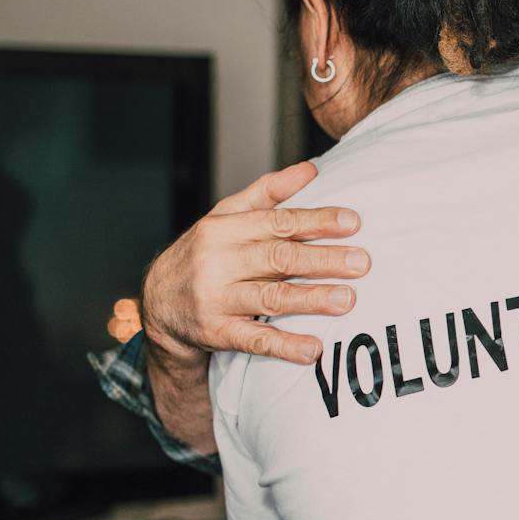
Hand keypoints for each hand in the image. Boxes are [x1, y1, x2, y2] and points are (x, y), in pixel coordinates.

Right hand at [142, 160, 368, 367]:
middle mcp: (218, 262)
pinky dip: (285, 346)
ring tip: (347, 300)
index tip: (352, 222)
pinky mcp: (217, 333)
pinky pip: (255, 341)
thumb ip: (267, 193)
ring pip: (271, 298)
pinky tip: (313, 349)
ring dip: (311, 300)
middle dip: (322, 260)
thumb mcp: (225, 218)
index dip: (316, 222)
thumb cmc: (203, 255)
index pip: (277, 222)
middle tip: (361, 262)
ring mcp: (216, 299)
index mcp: (224, 229)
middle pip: (278, 258)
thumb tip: (310, 170)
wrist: (158, 305)